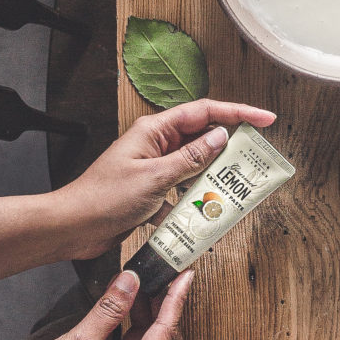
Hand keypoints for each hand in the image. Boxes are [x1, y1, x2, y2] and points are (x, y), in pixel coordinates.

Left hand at [0, 101, 275, 274]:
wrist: (74, 227)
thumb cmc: (105, 198)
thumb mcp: (155, 177)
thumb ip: (191, 158)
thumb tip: (221, 138)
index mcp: (155, 130)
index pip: (205, 112)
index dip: (238, 113)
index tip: (265, 119)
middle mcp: (156, 145)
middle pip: (203, 137)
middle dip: (231, 148)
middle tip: (256, 160)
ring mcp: (154, 168)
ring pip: (195, 166)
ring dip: (214, 178)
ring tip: (236, 190)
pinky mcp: (152, 191)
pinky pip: (183, 190)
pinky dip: (195, 201)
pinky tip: (205, 216)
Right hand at [8, 267, 191, 339]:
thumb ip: (109, 310)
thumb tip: (131, 281)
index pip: (166, 332)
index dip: (176, 300)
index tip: (185, 275)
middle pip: (163, 338)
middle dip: (162, 305)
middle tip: (163, 275)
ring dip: (144, 313)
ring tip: (140, 283)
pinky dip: (129, 324)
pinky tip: (124, 303)